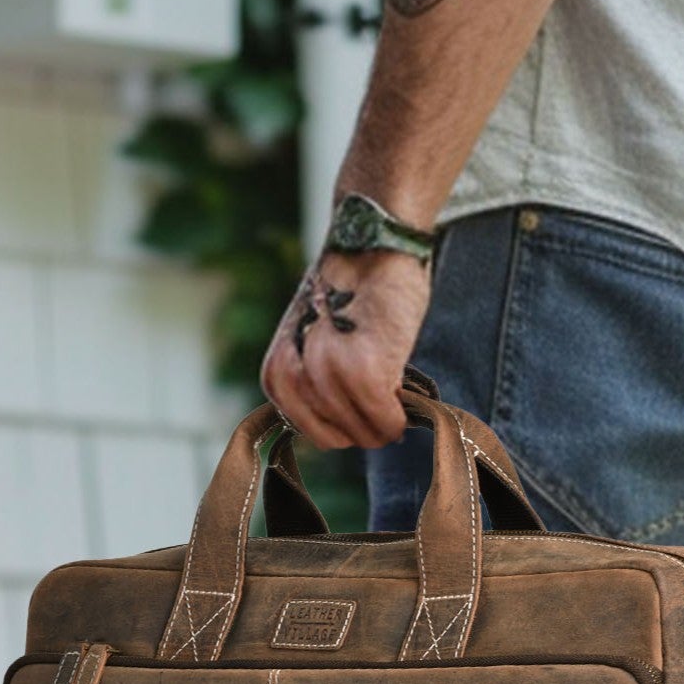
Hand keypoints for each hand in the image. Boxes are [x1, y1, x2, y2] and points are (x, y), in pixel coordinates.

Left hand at [262, 249, 432, 449]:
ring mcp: (328, 373)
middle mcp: (295, 376)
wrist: (373, 243)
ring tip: (395, 384)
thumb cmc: (353, 293)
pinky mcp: (363, 371)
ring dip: (386, 421)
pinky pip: (386, 422)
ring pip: (364, 435)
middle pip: (338, 439)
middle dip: (365, 425)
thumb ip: (315, 385)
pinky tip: (406, 390)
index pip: (315, 434)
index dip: (345, 423)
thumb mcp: (314, 344)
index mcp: (277, 375)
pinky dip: (400, 416)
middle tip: (385, 395)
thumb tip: (346, 429)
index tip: (363, 399)